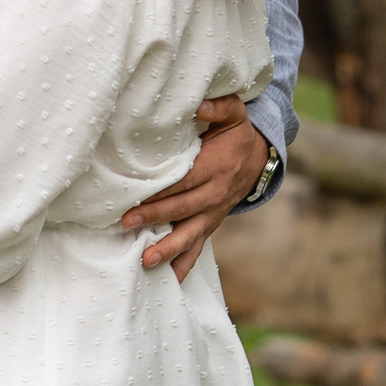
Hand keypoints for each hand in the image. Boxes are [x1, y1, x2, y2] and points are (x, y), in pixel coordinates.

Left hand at [122, 95, 269, 280]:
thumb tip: (201, 104)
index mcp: (213, 169)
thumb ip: (220, 107)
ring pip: (189, 236)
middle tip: (126, 224)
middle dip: (153, 218)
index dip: (161, 192)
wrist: (259, 161)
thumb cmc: (237, 135)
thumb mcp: (234, 114)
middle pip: (180, 210)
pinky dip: (183, 265)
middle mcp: (213, 195)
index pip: (182, 183)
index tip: (137, 197)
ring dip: (167, 249)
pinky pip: (198, 248)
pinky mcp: (210, 225)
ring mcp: (212, 214)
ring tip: (145, 261)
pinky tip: (168, 281)